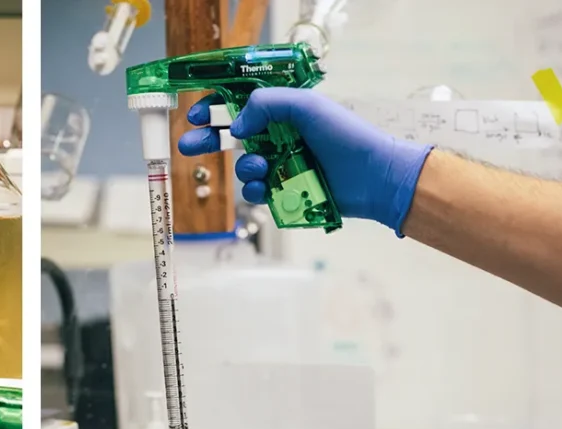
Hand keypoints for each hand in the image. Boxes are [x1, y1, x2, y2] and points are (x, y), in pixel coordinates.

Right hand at [176, 88, 433, 233]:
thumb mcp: (305, 105)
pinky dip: (256, 189)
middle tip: (188, 145)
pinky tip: (267, 186)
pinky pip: (256, 191)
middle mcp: (279, 136)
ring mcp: (280, 164)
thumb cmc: (345, 135)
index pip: (240, 104)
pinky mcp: (284, 190)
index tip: (197, 115)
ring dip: (246, 167)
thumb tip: (236, 127)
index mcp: (283, 111)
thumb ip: (266, 104)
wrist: (372, 176)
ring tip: (261, 167)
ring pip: (243, 166)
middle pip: (231, 136)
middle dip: (207, 140)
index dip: (215, 107)